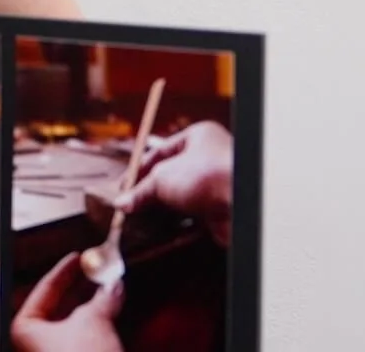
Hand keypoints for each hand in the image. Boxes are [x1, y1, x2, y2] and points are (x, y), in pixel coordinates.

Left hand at [9, 251, 123, 351]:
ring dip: (91, 307)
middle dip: (81, 289)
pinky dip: (95, 326)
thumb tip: (112, 285)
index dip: (64, 270)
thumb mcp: (94, 322)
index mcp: (24, 329)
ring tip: (108, 288)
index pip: (43, 289)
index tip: (78, 257)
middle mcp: (33, 344)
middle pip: (57, 307)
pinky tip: (110, 313)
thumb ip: (103, 299)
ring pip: (71, 325)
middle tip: (98, 271)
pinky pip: (81, 340)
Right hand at [117, 121, 232, 245]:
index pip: (161, 151)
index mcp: (200, 137)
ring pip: (183, 195)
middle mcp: (211, 158)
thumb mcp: (162, 178)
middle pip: (171, 174)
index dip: (140, 168)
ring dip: (164, 207)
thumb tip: (123, 202)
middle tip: (132, 201)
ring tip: (144, 216)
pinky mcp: (221, 207)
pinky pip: (194, 213)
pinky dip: (178, 220)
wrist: (241, 204)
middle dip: (150, 190)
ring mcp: (217, 184)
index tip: (125, 184)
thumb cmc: (209, 176)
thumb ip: (141, 191)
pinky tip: (163, 227)